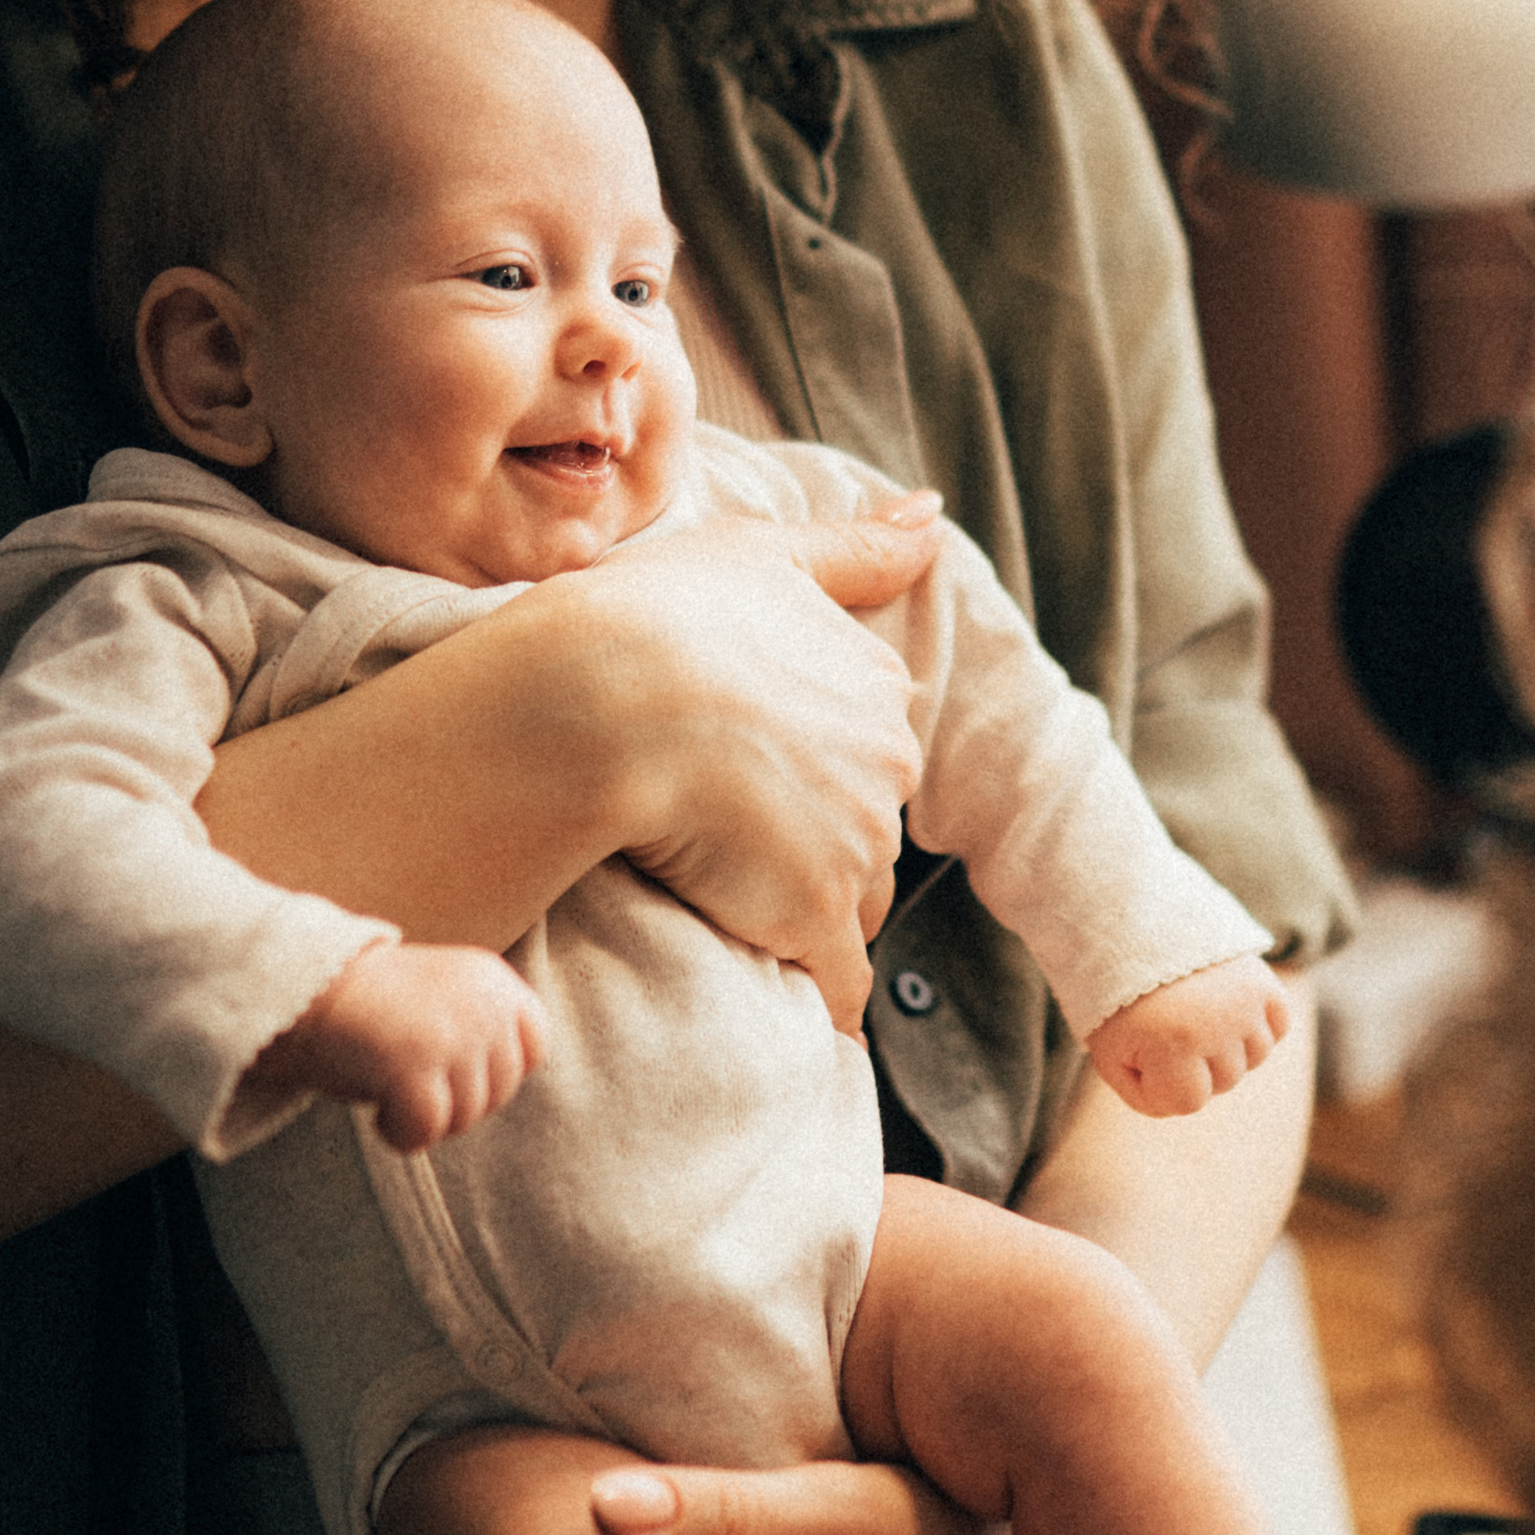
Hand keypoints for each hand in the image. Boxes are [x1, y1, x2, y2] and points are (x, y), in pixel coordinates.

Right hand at [247, 940, 546, 1148]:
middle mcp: (482, 1001)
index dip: (493, 1074)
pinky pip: (427, 1130)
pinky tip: (378, 1117)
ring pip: (465, 1117)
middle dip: (456, 1103)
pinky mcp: (416, 1063)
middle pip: (500, 1091)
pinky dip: (402, 1136)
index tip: (450, 1073)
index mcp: (492, 979)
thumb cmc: (367, 1008)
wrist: (297, 989)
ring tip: (388, 1091)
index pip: (534, 1047)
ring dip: (425, 1120)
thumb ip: (482, 1033)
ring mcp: (453, 1032)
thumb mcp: (443, 1002)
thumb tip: (502, 1093)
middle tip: (406, 1085)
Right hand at [561, 501, 939, 1029]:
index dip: (808, 768)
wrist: (601, 699)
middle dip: (818, 844)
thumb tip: (934, 515)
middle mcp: (886, 764)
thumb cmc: (657, 613)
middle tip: (733, 845)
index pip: (866, 747)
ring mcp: (855, 845)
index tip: (753, 778)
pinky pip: (836, 982)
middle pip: (867, 826)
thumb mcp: (757, 550)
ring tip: (740, 913)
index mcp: (875, 682)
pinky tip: (806, 1018)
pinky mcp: (812, 916)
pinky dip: (823, 1000)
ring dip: (812, 915)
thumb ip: (854, 547)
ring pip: (853, 900)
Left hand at [1086, 955, 1289, 1114]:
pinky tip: (1227, 1010)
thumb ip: (1144, 1095)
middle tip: (1166, 1028)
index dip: (1160, 1086)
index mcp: (1173, 1044)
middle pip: (1224, 1082)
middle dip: (1194, 1066)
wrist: (1134, 925)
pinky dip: (1259, 1025)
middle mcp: (1217, 1025)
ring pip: (1255, 1057)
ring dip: (1228, 1047)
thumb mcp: (1111, 1052)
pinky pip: (1278, 1027)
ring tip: (1196, 1017)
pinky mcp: (1264, 983)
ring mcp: (1245, 1003)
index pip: (1187, 1103)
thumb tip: (1187, 1106)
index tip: (1139, 1054)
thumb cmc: (1115, 997)